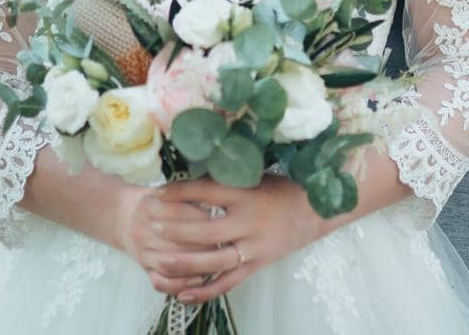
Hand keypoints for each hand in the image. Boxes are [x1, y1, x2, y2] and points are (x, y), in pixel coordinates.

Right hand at [111, 184, 247, 298]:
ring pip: (170, 265)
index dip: (204, 218)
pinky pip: (161, 282)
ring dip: (196, 266)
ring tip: (219, 262)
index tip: (225, 219)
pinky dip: (180, 284)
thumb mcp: (170, 190)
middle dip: (205, 245)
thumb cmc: (158, 200)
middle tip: (229, 244)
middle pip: (176, 242)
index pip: (179, 214)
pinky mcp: (144, 268)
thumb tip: (221, 199)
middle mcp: (142, 230)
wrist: (124, 216)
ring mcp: (142, 252)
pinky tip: (199, 280)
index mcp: (150, 206)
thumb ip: (191, 193)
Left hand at [152, 175, 326, 305]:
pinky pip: (228, 283)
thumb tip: (192, 173)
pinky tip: (183, 294)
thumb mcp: (257, 177)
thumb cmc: (283, 189)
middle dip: (175, 229)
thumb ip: (228, 179)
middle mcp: (250, 222)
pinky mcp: (258, 266)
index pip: (207, 191)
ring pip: (214, 261)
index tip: (158, 192)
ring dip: (184, 262)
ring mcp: (254, 247)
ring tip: (159, 260)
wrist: (317, 212)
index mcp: (249, 194)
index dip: (180, 192)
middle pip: (206, 230)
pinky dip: (205, 292)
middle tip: (151, 225)